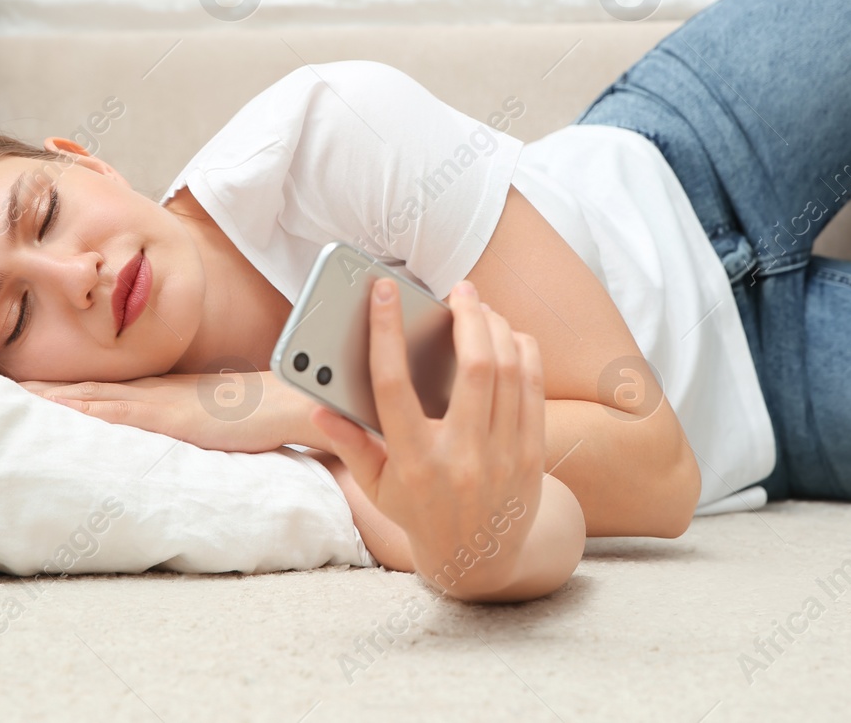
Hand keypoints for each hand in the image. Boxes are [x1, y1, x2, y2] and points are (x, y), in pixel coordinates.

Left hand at [23, 371, 323, 453]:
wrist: (291, 402)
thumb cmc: (259, 412)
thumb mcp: (213, 416)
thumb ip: (188, 419)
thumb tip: (173, 429)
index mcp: (161, 392)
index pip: (102, 388)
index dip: (62, 384)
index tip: (25, 383)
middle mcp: (154, 391)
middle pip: (88, 387)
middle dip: (44, 385)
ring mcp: (161, 402)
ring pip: (95, 396)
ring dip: (54, 395)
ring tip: (13, 392)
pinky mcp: (171, 417)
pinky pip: (121, 414)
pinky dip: (88, 411)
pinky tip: (64, 412)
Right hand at [311, 278, 545, 597]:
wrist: (478, 561)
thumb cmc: (419, 514)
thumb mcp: (375, 488)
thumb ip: (349, 445)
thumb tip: (318, 407)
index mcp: (412, 462)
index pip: (392, 386)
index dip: (386, 332)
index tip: (384, 290)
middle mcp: (461, 458)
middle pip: (473, 368)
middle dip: (468, 317)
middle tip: (459, 290)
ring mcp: (502, 457)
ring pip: (509, 371)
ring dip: (497, 328)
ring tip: (482, 308)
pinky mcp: (532, 456)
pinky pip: (532, 390)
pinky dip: (523, 353)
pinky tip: (510, 336)